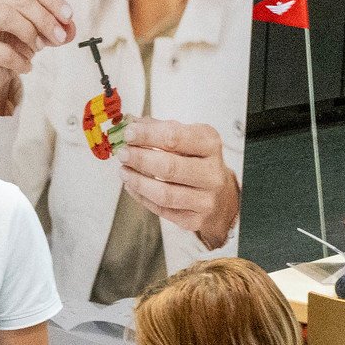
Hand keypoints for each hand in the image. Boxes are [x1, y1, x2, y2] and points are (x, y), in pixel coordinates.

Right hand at [0, 0, 74, 116]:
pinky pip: (0, 50)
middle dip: (45, 20)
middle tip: (59, 36)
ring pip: (5, 16)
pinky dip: (19, 60)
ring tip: (39, 47)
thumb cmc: (21, 34)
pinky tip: (27, 65)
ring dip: (29, 33)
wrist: (0, 61)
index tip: (68, 17)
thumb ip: (60, 25)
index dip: (54, 1)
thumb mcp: (45, 26)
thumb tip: (69, 30)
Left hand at [118, 117, 239, 249]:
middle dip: (140, 159)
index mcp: (210, 145)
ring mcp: (205, 199)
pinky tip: (131, 186)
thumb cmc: (198, 161)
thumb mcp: (187, 138)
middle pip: (169, 167)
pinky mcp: (195, 220)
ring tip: (124, 171)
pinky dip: (141, 197)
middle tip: (123, 154)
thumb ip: (159, 129)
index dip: (147, 135)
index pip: (175, 137)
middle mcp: (212, 172)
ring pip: (164, 193)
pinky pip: (162, 210)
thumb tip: (131, 124)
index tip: (129, 133)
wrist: (221, 194)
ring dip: (138, 181)